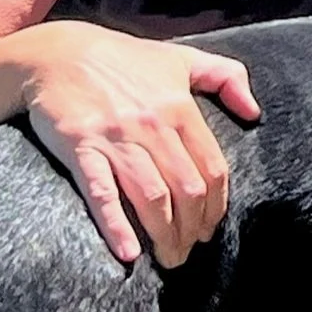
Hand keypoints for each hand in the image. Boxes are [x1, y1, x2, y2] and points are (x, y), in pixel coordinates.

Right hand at [20, 24, 259, 268]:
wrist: (56, 53)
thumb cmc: (122, 59)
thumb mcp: (180, 57)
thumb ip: (225, 76)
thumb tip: (255, 112)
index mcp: (179, 107)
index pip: (212, 168)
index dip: (216, 206)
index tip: (211, 229)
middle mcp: (152, 125)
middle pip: (187, 190)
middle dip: (192, 229)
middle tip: (188, 252)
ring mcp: (116, 137)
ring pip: (152, 196)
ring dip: (164, 235)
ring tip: (168, 258)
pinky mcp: (80, 147)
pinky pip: (102, 192)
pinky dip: (116, 225)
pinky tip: (128, 254)